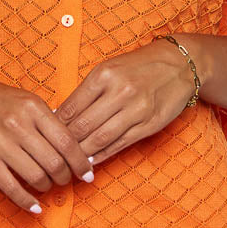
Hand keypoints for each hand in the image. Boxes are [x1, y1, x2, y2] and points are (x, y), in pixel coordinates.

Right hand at [0, 66, 94, 211]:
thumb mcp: (26, 99)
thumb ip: (48, 120)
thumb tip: (73, 147)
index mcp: (33, 108)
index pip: (67, 142)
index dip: (81, 162)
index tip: (88, 173)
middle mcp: (18, 124)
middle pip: (55, 162)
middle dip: (65, 177)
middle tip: (66, 180)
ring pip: (36, 176)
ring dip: (47, 187)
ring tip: (47, 185)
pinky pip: (10, 186)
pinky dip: (26, 201)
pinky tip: (35, 207)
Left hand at [53, 39, 196, 165]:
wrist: (179, 65)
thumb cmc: (138, 66)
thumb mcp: (110, 68)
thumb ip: (87, 91)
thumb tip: (61, 115)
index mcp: (104, 75)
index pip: (71, 106)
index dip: (56, 125)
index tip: (47, 136)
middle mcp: (119, 91)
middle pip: (83, 125)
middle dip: (65, 144)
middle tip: (53, 154)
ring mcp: (136, 109)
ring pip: (100, 138)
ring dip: (82, 154)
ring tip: (70, 162)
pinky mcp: (149, 124)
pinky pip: (120, 144)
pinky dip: (102, 154)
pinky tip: (91, 160)